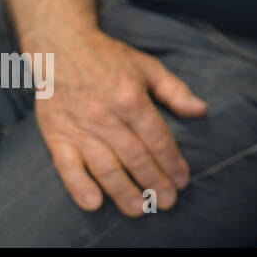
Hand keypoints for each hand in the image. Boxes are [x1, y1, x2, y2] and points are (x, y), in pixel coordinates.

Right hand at [33, 26, 208, 216]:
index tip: (183, 179)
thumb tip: (200, 110)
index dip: (172, 162)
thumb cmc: (109, 58)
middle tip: (168, 201)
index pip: (157, 138)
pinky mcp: (56, 136)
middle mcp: (105, 116)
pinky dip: (79, 187)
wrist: (60, 47)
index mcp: (131, 99)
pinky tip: (95, 203)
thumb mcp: (148, 67)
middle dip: (154, 182)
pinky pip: (66, 167)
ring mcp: (79, 128)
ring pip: (105, 167)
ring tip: (141, 209)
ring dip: (124, 191)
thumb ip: (175, 91)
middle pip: (135, 157)